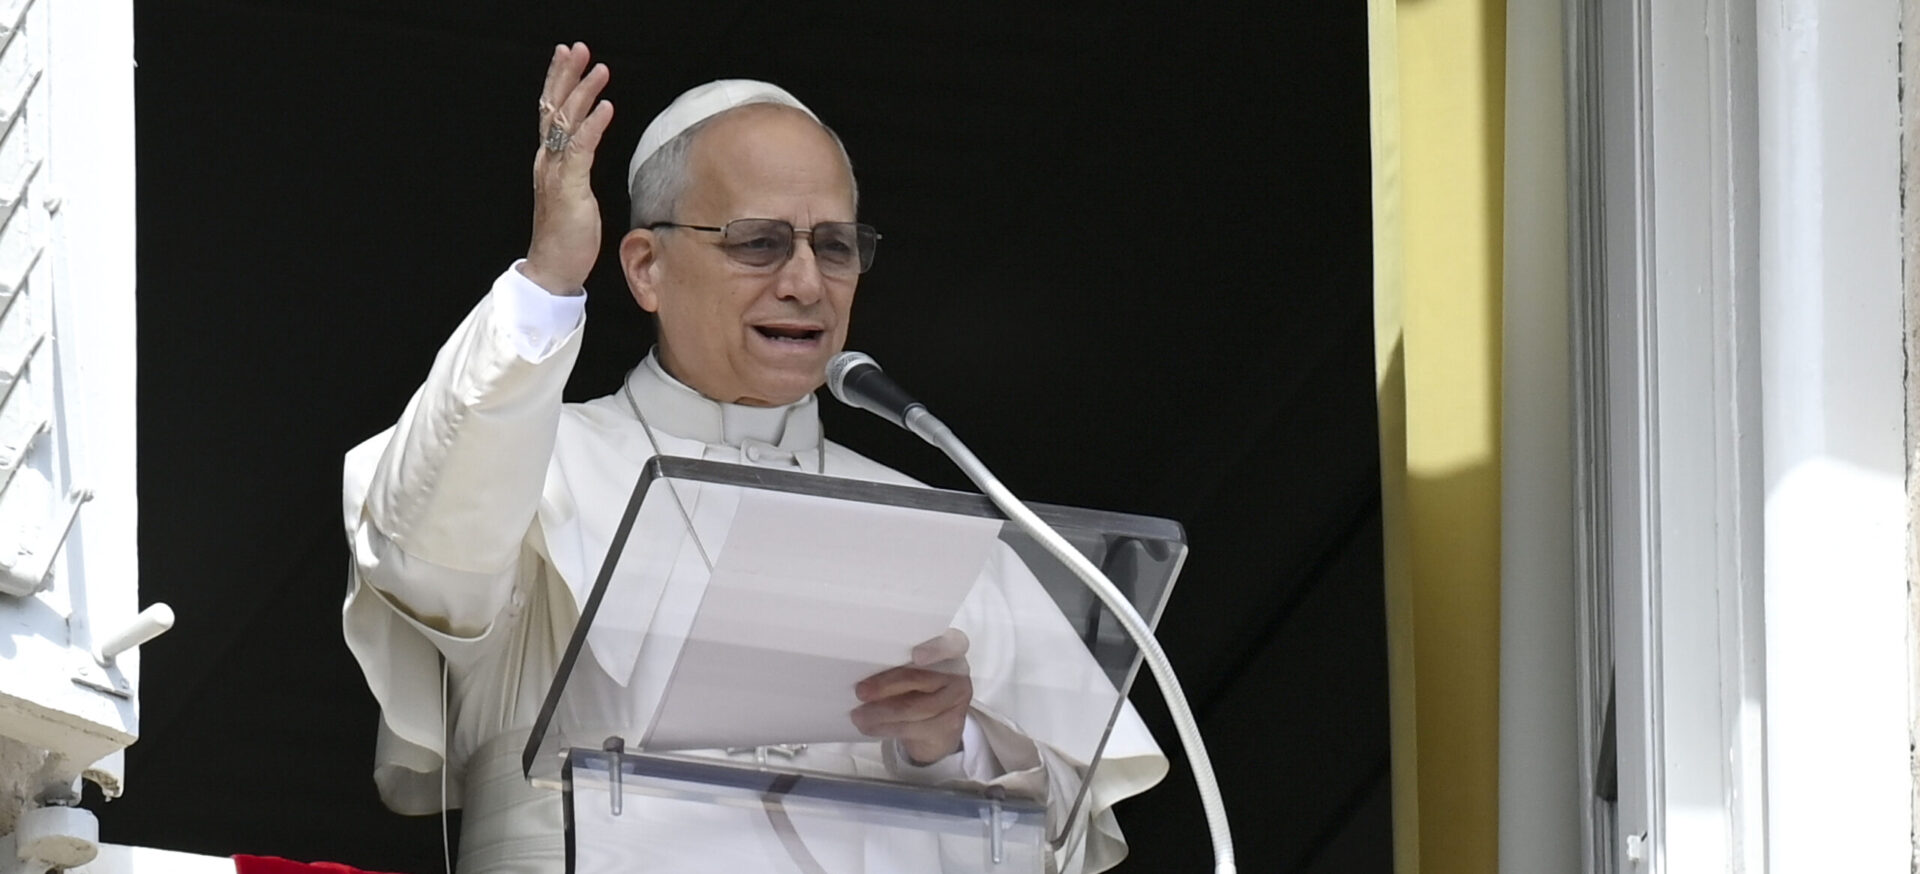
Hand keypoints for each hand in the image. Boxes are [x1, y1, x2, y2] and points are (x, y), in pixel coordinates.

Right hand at [523, 42, 613, 294]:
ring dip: (584, 92)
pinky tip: (607, 108)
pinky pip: (581, 150)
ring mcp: (556, 173)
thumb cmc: (567, 235)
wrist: (553, 268)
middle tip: (577, 48)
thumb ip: (577, 165)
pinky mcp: (568, 188)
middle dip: (566, 75)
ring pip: (566, 122)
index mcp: (549, 160)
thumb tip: (587, 145)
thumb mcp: (574, 192)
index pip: (552, 112)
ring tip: (600, 69)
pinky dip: (593, 126)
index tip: (568, 56)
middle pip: (554, 108)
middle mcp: (548, 161)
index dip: (559, 81)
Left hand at [851, 629, 972, 764]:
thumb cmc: (918, 687)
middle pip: (921, 677)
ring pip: (914, 708)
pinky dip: (885, 727)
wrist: (937, 727)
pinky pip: (913, 727)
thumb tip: (863, 668)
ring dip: (880, 713)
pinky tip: (869, 727)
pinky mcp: (949, 726)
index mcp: (951, 648)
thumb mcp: (913, 668)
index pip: (953, 643)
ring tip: (857, 715)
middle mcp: (959, 672)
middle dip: (886, 685)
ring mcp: (957, 700)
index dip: (935, 649)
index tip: (915, 656)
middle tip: (861, 691)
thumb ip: (900, 662)